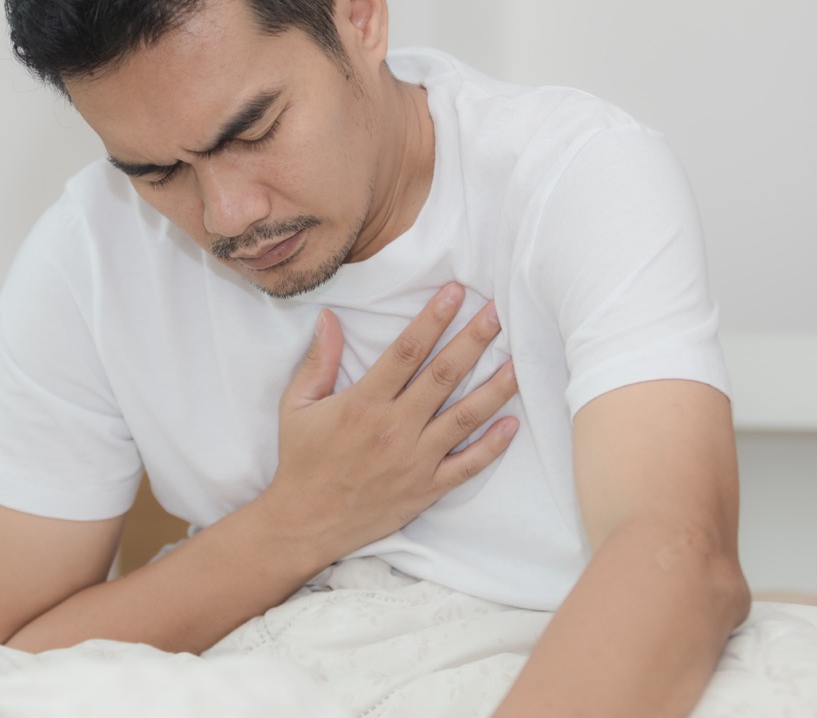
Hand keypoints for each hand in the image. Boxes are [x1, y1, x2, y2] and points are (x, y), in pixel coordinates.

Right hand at [268, 283, 518, 561]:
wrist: (306, 523)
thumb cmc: (301, 461)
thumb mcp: (297, 406)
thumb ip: (318, 361)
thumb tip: (330, 318)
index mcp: (363, 403)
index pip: (406, 351)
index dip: (433, 318)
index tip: (455, 292)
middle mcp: (394, 428)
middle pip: (443, 375)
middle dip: (472, 340)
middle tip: (497, 313)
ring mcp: (415, 460)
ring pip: (464, 416)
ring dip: (494, 387)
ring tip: (519, 361)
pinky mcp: (427, 488)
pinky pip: (467, 465)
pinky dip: (493, 446)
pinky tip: (513, 423)